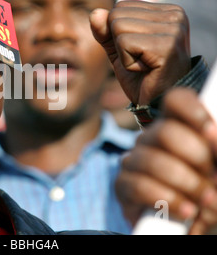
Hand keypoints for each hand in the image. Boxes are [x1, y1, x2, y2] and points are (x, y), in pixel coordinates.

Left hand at [90, 0, 190, 104]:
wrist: (155, 104)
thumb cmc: (140, 76)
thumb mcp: (118, 50)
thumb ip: (105, 31)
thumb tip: (95, 12)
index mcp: (167, 11)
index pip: (120, 7)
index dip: (119, 35)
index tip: (139, 51)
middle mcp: (175, 15)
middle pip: (117, 16)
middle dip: (119, 43)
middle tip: (141, 60)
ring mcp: (174, 29)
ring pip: (119, 28)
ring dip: (123, 54)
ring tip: (144, 65)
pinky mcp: (167, 46)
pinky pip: (125, 43)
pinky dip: (127, 63)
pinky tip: (146, 70)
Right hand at [115, 88, 216, 233]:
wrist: (198, 229)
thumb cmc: (213, 195)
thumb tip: (212, 135)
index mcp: (178, 128)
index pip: (175, 100)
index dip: (192, 111)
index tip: (210, 132)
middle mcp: (151, 139)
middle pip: (164, 131)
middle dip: (195, 158)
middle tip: (213, 179)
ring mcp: (134, 161)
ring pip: (151, 160)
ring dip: (185, 184)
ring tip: (205, 201)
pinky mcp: (123, 186)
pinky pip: (138, 185)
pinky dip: (166, 199)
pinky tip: (186, 210)